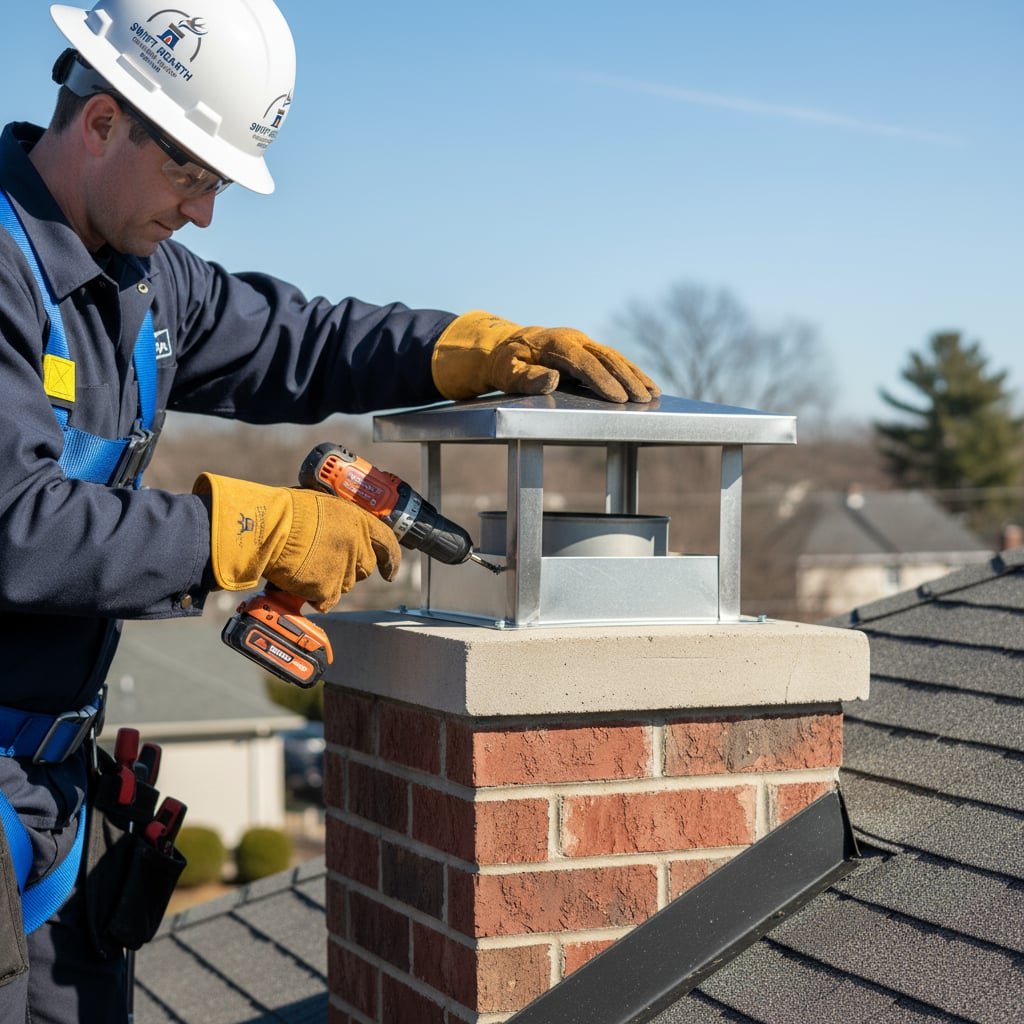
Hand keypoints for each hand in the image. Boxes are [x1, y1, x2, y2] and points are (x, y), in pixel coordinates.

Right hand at [193, 474, 400, 611]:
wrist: (267, 528)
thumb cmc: (286, 511)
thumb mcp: (323, 505)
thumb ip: (340, 521)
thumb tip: (338, 529)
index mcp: (359, 521)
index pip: (388, 543)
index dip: (391, 560)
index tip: (390, 571)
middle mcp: (357, 545)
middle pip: (364, 568)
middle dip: (349, 568)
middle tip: (326, 561)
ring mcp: (344, 568)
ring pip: (344, 585)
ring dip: (329, 580)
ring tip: (305, 566)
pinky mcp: (328, 588)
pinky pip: (325, 600)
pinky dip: (313, 596)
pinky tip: (299, 582)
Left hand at [431, 311, 659, 403]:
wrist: (505, 346)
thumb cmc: (504, 363)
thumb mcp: (506, 373)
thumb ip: (526, 378)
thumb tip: (552, 379)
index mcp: (555, 343)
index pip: (584, 362)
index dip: (602, 380)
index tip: (619, 398)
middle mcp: (573, 339)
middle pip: (606, 358)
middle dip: (627, 379)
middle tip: (644, 400)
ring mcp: (583, 342)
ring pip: (614, 357)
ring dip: (635, 375)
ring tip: (653, 394)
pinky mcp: (588, 349)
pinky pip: (613, 359)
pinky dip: (630, 372)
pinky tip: (646, 385)